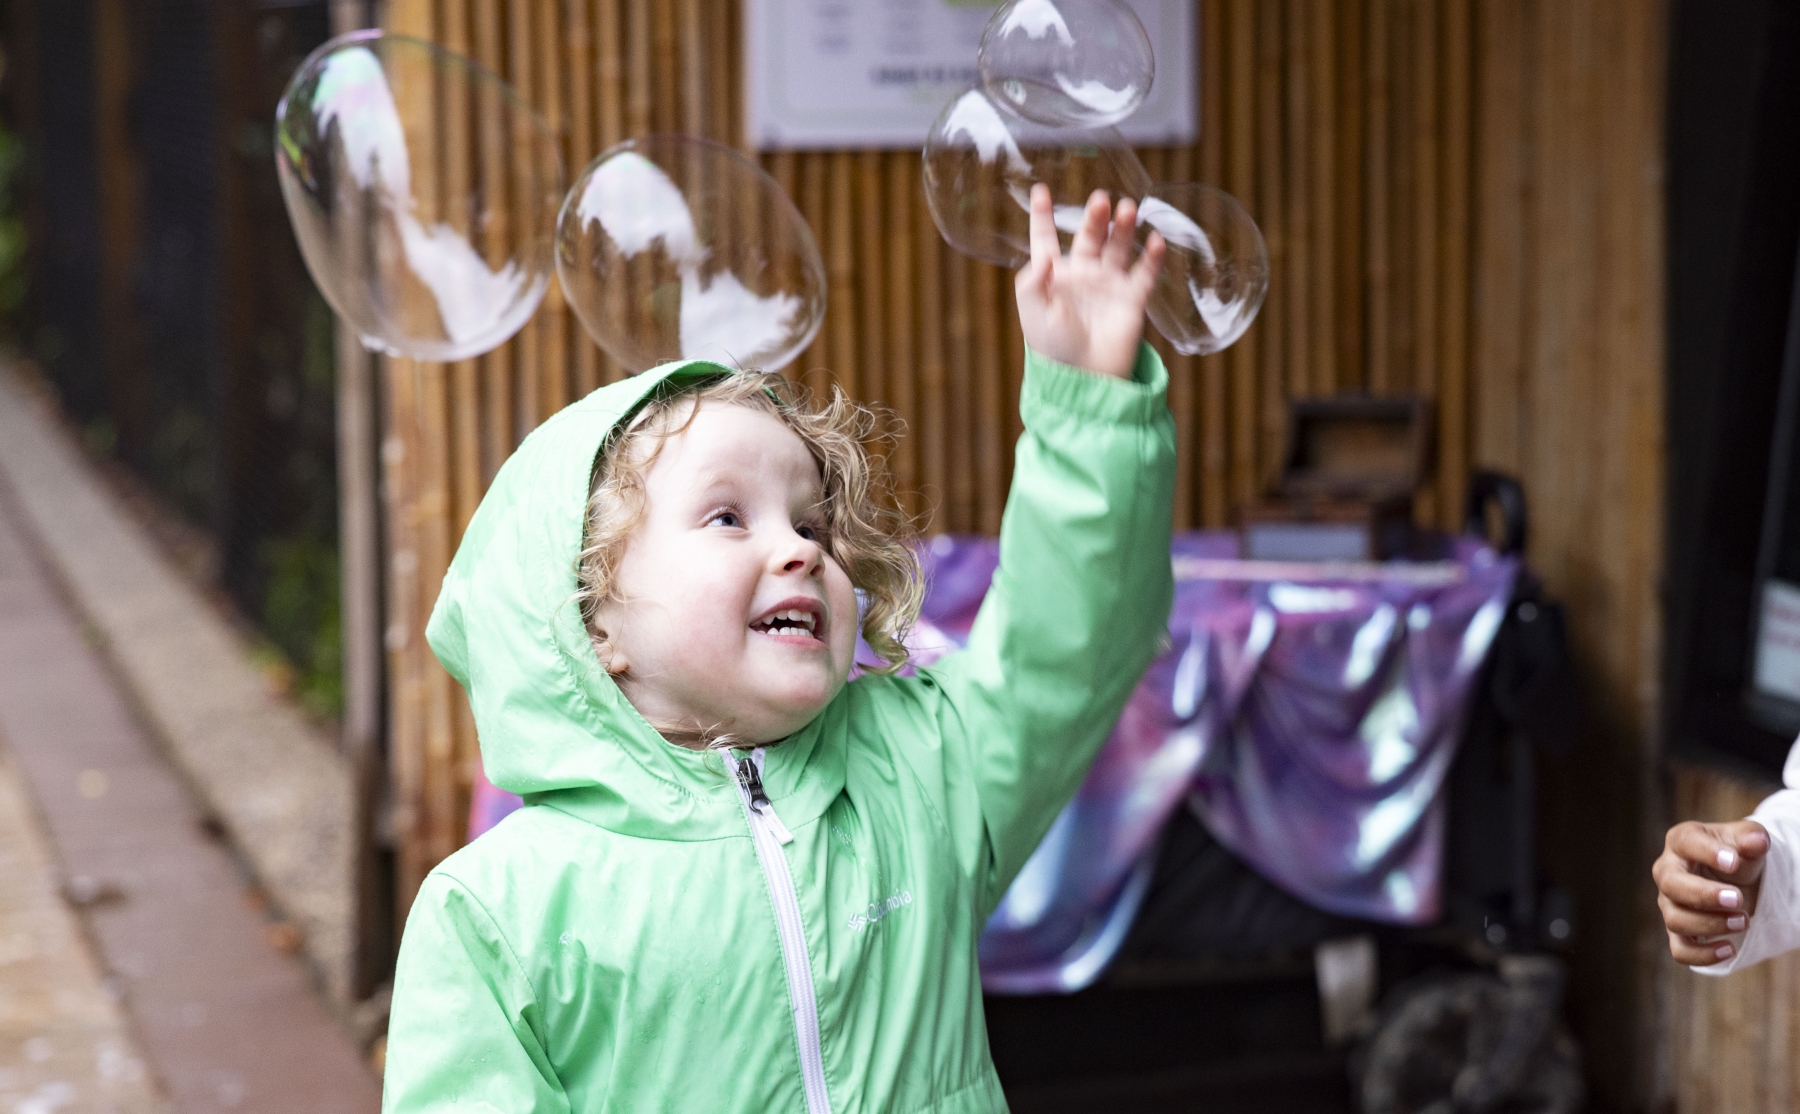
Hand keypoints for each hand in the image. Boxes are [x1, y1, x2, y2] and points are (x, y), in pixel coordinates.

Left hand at [1014, 184, 1164, 379]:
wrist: (1085, 378)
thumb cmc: (1053, 349)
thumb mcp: (1034, 314)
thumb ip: (1031, 283)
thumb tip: (1043, 256)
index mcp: (1054, 277)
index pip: (1046, 240)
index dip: (1043, 216)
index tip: (1040, 190)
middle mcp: (1083, 275)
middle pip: (1089, 236)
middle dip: (1095, 216)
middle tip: (1101, 199)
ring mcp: (1109, 285)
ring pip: (1118, 247)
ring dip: (1123, 227)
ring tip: (1128, 208)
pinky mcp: (1132, 300)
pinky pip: (1145, 273)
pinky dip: (1152, 257)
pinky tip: (1155, 240)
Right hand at [1653, 818, 1770, 965]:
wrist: (1737, 879)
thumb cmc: (1737, 854)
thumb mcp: (1747, 840)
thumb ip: (1751, 838)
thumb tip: (1756, 842)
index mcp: (1681, 841)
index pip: (1685, 842)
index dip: (1706, 852)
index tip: (1733, 861)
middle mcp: (1667, 871)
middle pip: (1671, 885)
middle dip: (1704, 895)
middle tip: (1738, 899)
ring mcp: (1670, 903)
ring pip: (1676, 919)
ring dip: (1711, 924)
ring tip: (1744, 921)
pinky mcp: (1679, 931)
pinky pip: (1680, 950)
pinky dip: (1703, 954)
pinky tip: (1729, 948)